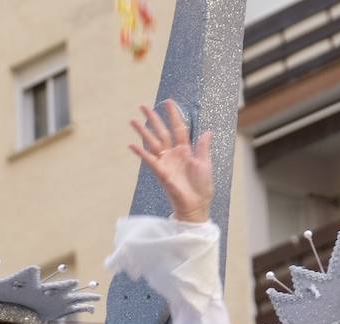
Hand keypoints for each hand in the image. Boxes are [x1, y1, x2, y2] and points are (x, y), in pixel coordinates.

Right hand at [129, 101, 213, 222]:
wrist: (197, 204)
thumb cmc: (202, 187)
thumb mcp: (205, 164)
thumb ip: (204, 147)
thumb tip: (208, 131)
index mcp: (185, 150)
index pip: (178, 128)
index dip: (173, 115)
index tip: (168, 102)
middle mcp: (173, 154)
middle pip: (161, 132)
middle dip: (153, 119)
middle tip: (143, 105)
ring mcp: (165, 162)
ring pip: (152, 142)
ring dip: (142, 131)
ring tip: (132, 120)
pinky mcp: (161, 172)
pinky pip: (150, 160)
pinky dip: (141, 153)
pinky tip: (132, 145)